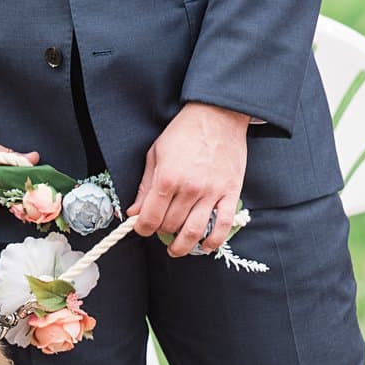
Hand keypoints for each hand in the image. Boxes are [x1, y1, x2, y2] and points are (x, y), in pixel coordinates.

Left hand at [129, 102, 248, 256]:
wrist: (218, 115)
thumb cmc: (184, 132)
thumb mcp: (156, 153)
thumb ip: (145, 186)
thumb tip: (133, 212)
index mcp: (167, 178)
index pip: (149, 217)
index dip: (142, 228)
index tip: (141, 228)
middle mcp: (189, 189)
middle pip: (170, 226)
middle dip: (161, 231)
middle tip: (160, 228)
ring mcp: (212, 193)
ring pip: (194, 232)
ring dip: (182, 246)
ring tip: (176, 249)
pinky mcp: (230, 193)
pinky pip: (223, 226)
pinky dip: (213, 242)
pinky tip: (205, 247)